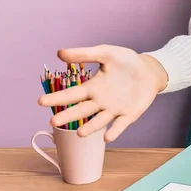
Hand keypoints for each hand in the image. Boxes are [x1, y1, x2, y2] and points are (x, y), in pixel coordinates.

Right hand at [37, 45, 166, 141]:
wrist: (149, 70)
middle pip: (81, 110)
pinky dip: (114, 131)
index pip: (71, 94)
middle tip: (53, 122)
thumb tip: (59, 53)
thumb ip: (84, 54)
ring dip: (90, 128)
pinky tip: (108, 137)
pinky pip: (120, 124)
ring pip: (99, 121)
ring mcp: (114, 109)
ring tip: (80, 133)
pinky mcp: (129, 115)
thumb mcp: (105, 53)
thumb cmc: (126, 61)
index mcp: (92, 87)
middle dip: (68, 116)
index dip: (57, 98)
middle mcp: (100, 101)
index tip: (40, 101)